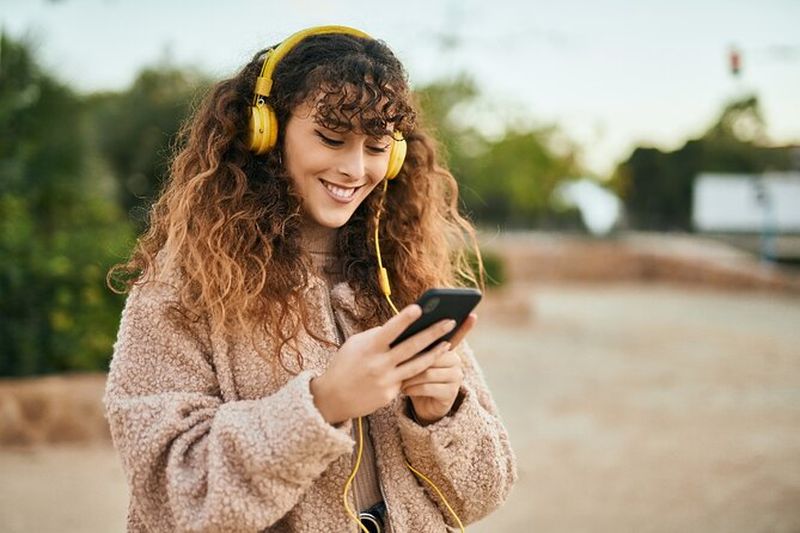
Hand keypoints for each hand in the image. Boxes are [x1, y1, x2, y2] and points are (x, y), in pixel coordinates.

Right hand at [310, 304, 457, 424]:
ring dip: (435, 353)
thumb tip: (400, 327)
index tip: (420, 307)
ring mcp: (386, 381)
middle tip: (450, 321)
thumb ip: (377, 336)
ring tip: (448, 343)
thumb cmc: (345, 364)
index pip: (390, 330)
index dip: (404, 319)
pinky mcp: (389, 395)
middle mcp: (379, 364)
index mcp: (369, 348)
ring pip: (417, 365)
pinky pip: (408, 379)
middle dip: (433, 333)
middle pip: (411, 347)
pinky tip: (433, 362)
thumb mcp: (356, 345)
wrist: (332, 398)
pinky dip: (420, 370)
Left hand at [402, 313, 476, 424]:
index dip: (466, 325)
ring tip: (399, 380)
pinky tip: (404, 390)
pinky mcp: (451, 393)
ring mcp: (455, 377)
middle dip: (413, 360)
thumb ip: (415, 345)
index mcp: (447, 348)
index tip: (472, 314)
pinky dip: (413, 388)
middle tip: (396, 363)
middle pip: (434, 354)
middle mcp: (455, 360)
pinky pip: (429, 387)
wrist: (421, 405)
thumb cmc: (414, 376)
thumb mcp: (414, 359)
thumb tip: (403, 329)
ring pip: (429, 372)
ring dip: (410, 377)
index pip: (457, 334)